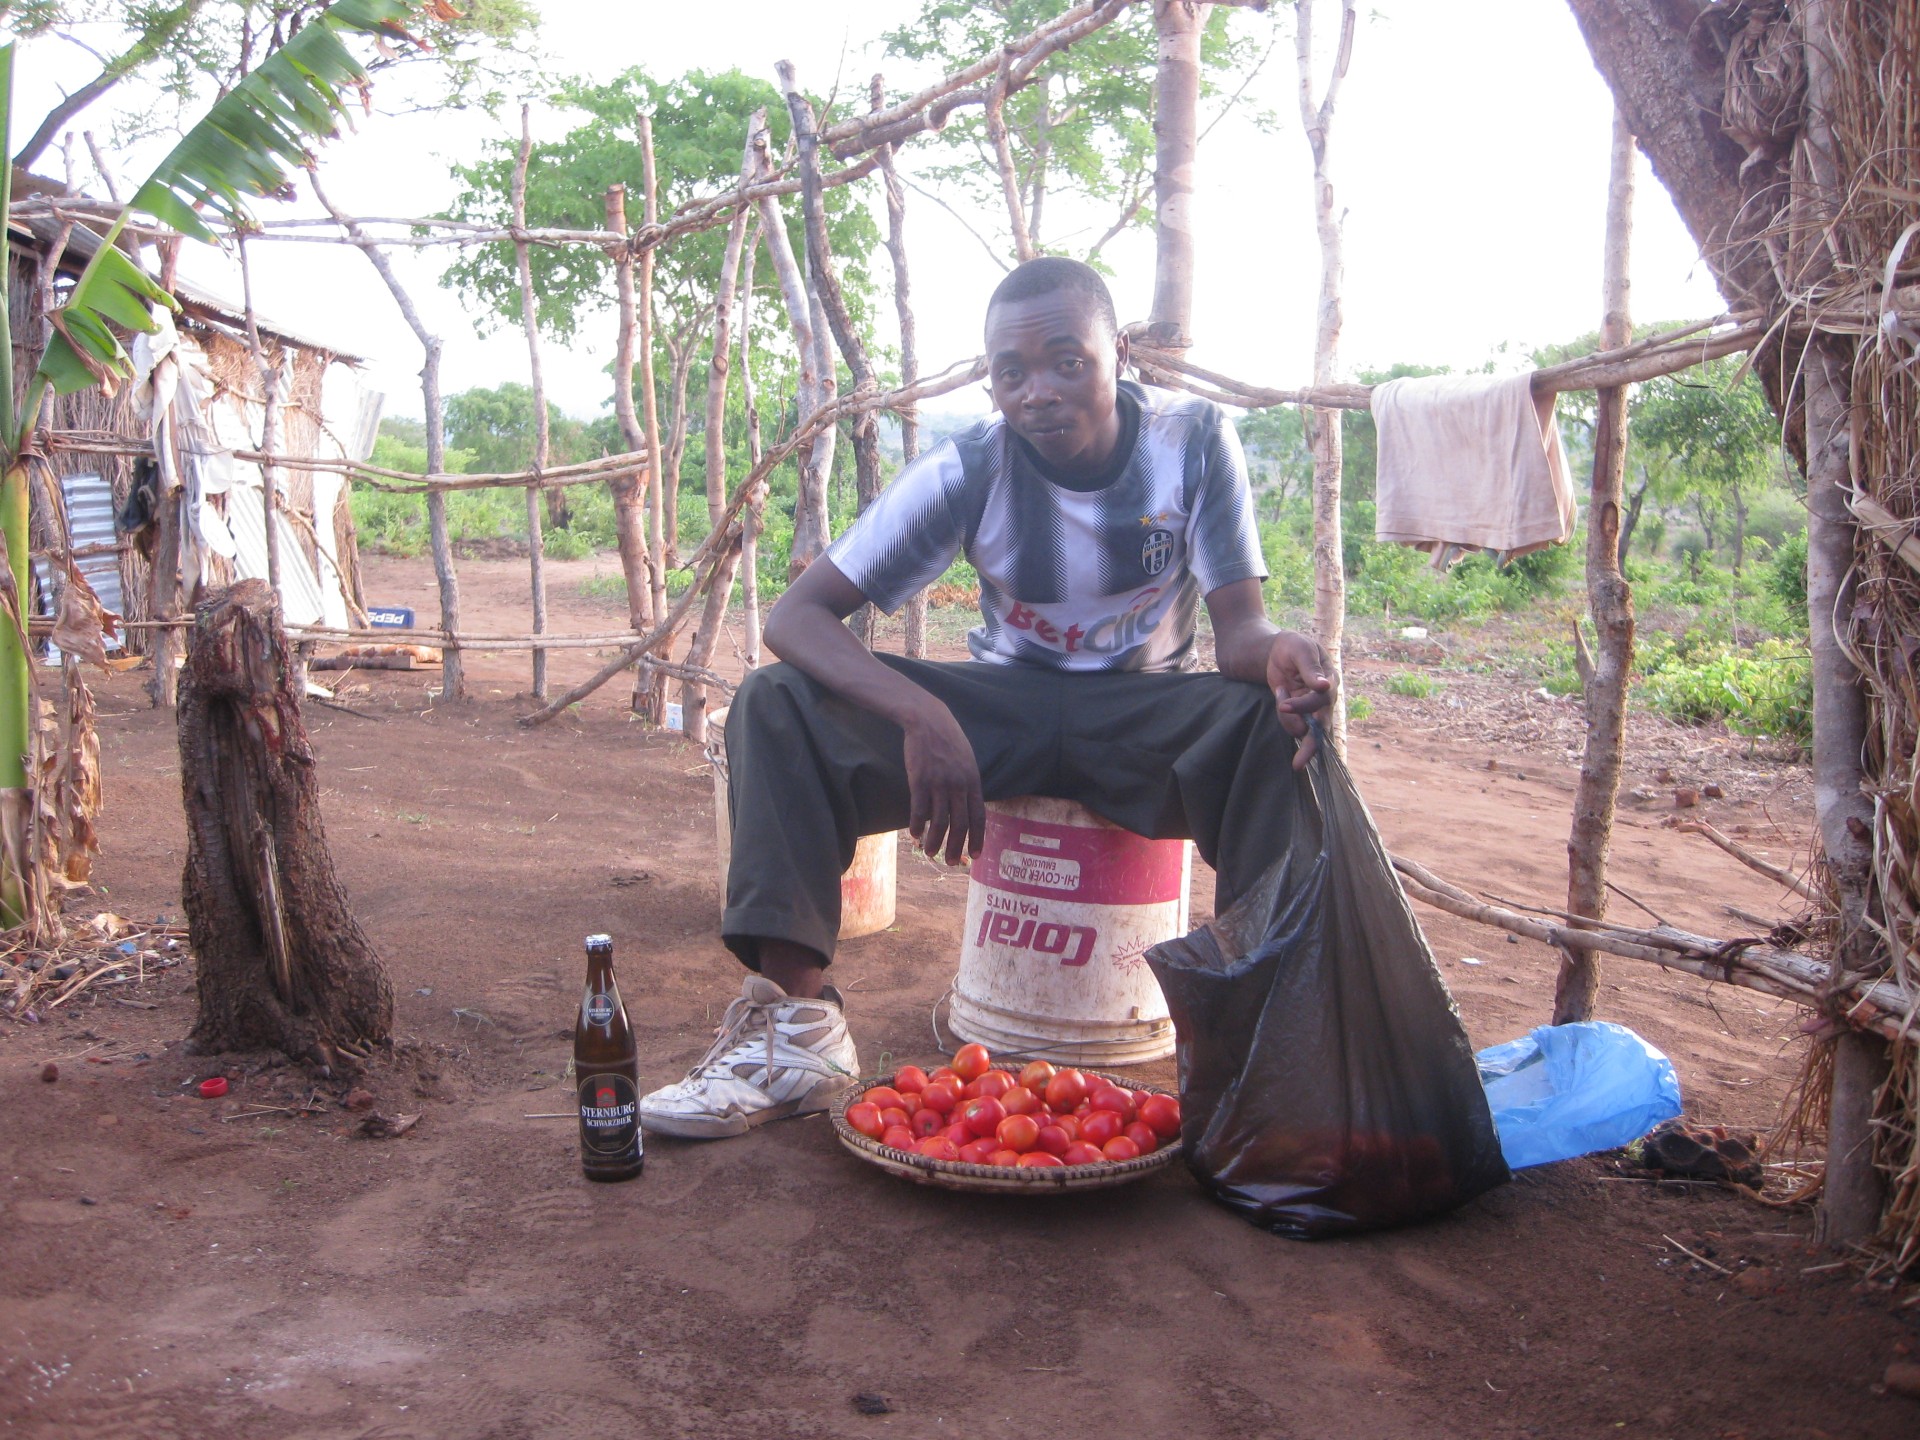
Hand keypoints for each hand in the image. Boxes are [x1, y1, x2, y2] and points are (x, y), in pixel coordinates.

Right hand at [902, 697, 984, 865]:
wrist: (927, 720)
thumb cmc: (947, 740)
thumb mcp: (966, 760)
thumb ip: (967, 783)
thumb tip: (966, 807)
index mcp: (973, 781)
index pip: (978, 816)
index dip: (977, 838)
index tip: (976, 856)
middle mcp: (958, 785)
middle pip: (960, 824)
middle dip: (957, 847)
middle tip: (952, 863)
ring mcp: (939, 783)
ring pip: (939, 821)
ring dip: (935, 841)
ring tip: (930, 853)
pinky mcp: (919, 780)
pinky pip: (918, 810)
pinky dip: (916, 825)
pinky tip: (914, 835)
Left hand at [1265, 630, 1335, 768]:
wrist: (1276, 651)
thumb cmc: (1292, 646)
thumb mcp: (1301, 650)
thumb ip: (1311, 668)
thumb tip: (1325, 686)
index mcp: (1330, 680)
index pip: (1322, 699)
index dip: (1304, 704)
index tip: (1284, 705)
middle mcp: (1325, 699)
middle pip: (1322, 727)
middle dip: (1310, 746)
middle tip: (1298, 764)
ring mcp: (1312, 709)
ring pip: (1303, 728)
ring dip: (1286, 717)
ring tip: (1280, 688)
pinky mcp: (1300, 715)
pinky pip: (1292, 726)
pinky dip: (1283, 717)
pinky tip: (1280, 691)